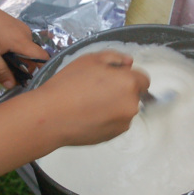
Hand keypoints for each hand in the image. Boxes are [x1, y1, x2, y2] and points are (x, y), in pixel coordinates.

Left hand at [0, 0, 47, 88]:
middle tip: (5, 72)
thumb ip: (0, 71)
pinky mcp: (14, 24)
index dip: (40, 70)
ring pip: (25, 49)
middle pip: (32, 55)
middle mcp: (26, 33)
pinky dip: (12, 49)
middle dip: (23, 67)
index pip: (43, 57)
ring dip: (16, 58)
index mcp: (22, 40)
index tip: (28, 80)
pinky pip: (19, 42)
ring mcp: (20, 27)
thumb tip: (12, 85)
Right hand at [33, 50, 149, 146]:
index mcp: (129, 83)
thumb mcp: (89, 60)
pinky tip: (88, 115)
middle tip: (96, 89)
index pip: (143, 79)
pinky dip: (107, 119)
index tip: (112, 78)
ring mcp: (123, 123)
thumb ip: (114, 57)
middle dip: (120, 91)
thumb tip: (129, 63)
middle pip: (134, 95)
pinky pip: (115, 123)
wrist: (50, 117)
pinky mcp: (113, 137)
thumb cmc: (68, 85)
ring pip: (124, 110)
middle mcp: (131, 105)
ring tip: (89, 103)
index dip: (128, 77)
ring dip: (114, 106)